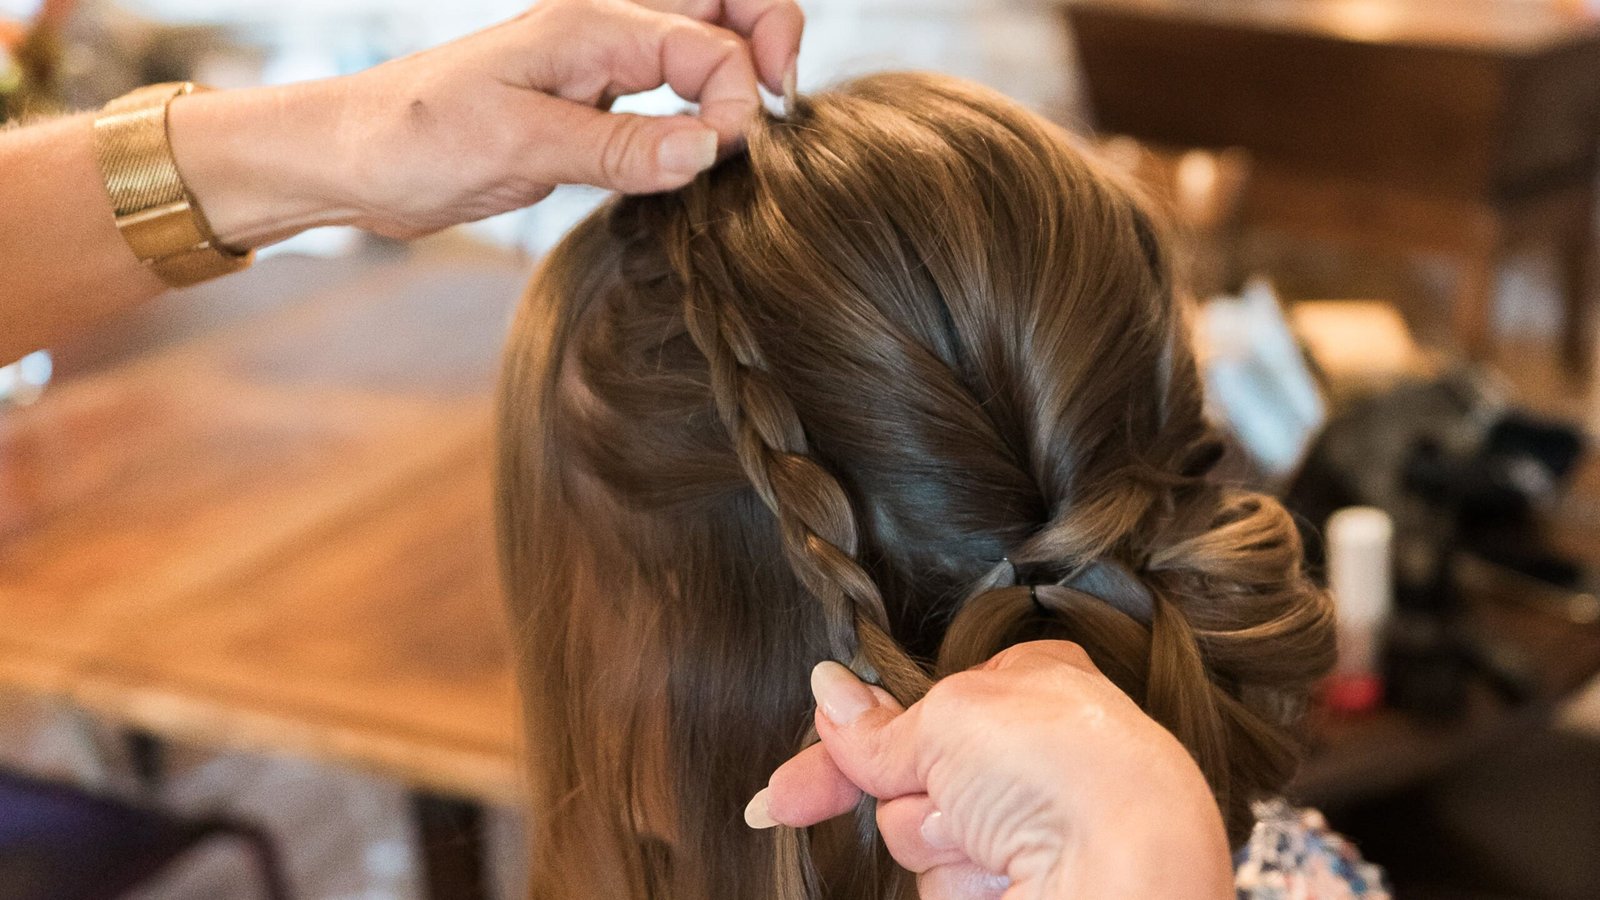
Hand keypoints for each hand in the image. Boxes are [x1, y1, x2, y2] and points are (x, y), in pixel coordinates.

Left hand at [168, 0, 802, 245]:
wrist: (354, 159)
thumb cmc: (413, 137)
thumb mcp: (516, 145)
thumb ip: (618, 146)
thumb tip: (709, 148)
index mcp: (591, 25)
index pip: (710, 44)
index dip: (737, 98)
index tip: (725, 156)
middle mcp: (605, 34)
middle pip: (724, 9)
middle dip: (769, 44)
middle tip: (772, 115)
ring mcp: (601, 68)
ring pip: (704, 46)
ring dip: (739, 78)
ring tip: (744, 138)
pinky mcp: (593, 107)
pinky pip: (672, 93)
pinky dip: (704, 113)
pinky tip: (699, 155)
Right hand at [748, 642, 1234, 899]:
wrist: (1124, 873)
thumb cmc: (1066, 769)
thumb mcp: (951, 715)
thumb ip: (879, 722)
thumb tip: (827, 691)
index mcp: (1029, 684)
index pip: (914, 708)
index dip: (854, 739)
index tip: (791, 787)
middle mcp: (1028, 756)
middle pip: (908, 778)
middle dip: (904, 795)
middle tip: (946, 800)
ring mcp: (1023, 828)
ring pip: (918, 838)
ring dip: (936, 839)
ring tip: (996, 834)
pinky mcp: (1014, 884)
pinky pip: (944, 886)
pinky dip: (965, 882)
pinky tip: (1009, 875)